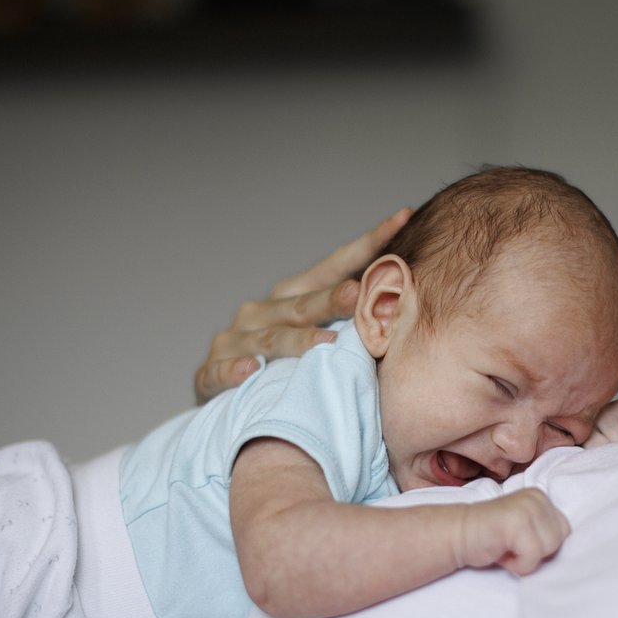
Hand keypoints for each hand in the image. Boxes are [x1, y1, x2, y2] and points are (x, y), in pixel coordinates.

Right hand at [194, 207, 412, 402]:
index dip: (367, 245)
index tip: (402, 218)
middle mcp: (260, 311)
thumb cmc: (283, 367)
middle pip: (303, 304)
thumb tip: (408, 301)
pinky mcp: (210, 374)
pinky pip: (220, 373)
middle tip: (359, 293)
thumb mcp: (314, 339)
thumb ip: (350, 322)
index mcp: (290, 297)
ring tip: (326, 344)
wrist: (226, 398)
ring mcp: (234, 342)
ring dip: (297, 341)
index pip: (333, 267)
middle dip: (331, 299)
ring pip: (269, 339)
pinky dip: (234, 372)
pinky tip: (251, 371)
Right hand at [457, 488, 569, 574]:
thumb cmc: (492, 538)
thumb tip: (577, 549)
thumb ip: (545, 530)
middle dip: (535, 552)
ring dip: (525, 558)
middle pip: (559, 541)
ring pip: (548, 549)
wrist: (457, 535)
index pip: (564, 531)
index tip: (518, 542)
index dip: (542, 545)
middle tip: (510, 545)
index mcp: (541, 497)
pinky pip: (532, 556)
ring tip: (505, 547)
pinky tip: (501, 552)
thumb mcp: (526, 529)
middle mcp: (537, 497)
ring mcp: (527, 508)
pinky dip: (517, 564)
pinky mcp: (516, 522)